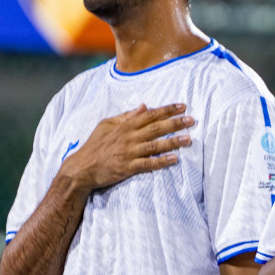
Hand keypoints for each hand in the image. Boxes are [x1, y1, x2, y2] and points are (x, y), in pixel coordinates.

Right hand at [60, 104, 192, 192]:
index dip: (167, 110)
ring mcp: (128, 152)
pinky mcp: (128, 167)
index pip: (149, 115)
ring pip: (155, 145)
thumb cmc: (95, 145)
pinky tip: (175, 159)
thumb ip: (126, 116)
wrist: (81, 168)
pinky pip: (148, 164)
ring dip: (173, 141)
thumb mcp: (106, 125)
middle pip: (156, 128)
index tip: (182, 106)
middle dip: (175, 123)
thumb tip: (144, 106)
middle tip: (192, 120)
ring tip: (189, 139)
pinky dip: (161, 161)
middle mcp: (128, 137)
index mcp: (124, 126)